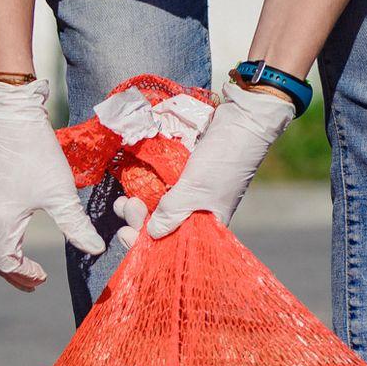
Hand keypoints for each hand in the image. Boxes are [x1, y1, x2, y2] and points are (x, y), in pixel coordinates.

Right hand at [0, 78, 106, 290]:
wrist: (8, 113)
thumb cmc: (36, 152)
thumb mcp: (61, 192)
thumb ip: (76, 225)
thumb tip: (96, 250)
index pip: (7, 263)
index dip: (24, 275)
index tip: (42, 278)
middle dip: (10, 270)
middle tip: (29, 278)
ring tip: (17, 256)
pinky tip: (4, 223)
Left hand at [112, 76, 295, 248]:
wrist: (243, 119)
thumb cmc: (224, 160)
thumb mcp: (194, 191)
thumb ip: (172, 213)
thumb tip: (151, 234)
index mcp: (208, 225)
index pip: (175, 245)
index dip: (148, 244)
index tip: (126, 233)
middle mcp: (199, 213)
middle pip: (162, 227)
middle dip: (139, 221)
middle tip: (127, 206)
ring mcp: (192, 193)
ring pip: (158, 207)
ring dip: (138, 205)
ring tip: (123, 199)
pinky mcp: (185, 175)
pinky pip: (161, 187)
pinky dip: (146, 188)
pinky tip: (131, 184)